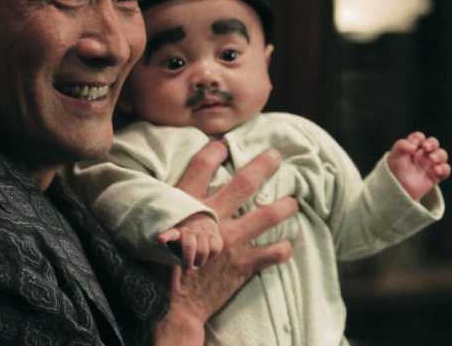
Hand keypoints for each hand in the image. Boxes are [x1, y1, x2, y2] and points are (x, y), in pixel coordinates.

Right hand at [154, 143, 296, 344]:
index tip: (223, 146)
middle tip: (276, 156)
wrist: (172, 305)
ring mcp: (231, 240)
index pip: (201, 166)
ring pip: (267, 215)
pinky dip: (283, 249)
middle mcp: (213, 218)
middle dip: (264, 166)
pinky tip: (287, 245)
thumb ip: (169, 212)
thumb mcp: (157, 231)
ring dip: (284, 206)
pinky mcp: (243, 263)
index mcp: (187, 206)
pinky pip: (273, 252)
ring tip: (293, 201)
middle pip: (244, 183)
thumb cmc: (158, 267)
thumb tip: (172, 197)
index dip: (214, 151)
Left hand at [158, 213, 222, 269]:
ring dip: (199, 261)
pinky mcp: (215, 237)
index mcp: (178, 232)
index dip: (166, 237)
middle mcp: (190, 231)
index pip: (171, 233)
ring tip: (197, 263)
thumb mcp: (176, 242)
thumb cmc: (185, 238)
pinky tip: (208, 256)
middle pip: (189, 246)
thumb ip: (170, 249)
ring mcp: (203, 233)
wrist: (203, 222)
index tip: (160, 240)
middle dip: (188, 261)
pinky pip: (215, 249)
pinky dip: (211, 257)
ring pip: (202, 251)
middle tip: (186, 271)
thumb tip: (162, 256)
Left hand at [388, 131, 451, 200]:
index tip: (412, 146)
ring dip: (439, 155)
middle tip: (426, 148)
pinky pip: (445, 169)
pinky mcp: (435, 176)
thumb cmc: (393, 172)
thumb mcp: (393, 156)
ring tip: (432, 159)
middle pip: (433, 143)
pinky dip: (444, 168)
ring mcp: (429, 165)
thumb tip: (414, 146)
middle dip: (432, 143)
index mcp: (410, 148)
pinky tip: (436, 170)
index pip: (418, 138)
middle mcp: (421, 155)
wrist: (396, 191)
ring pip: (442, 154)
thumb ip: (401, 145)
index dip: (418, 138)